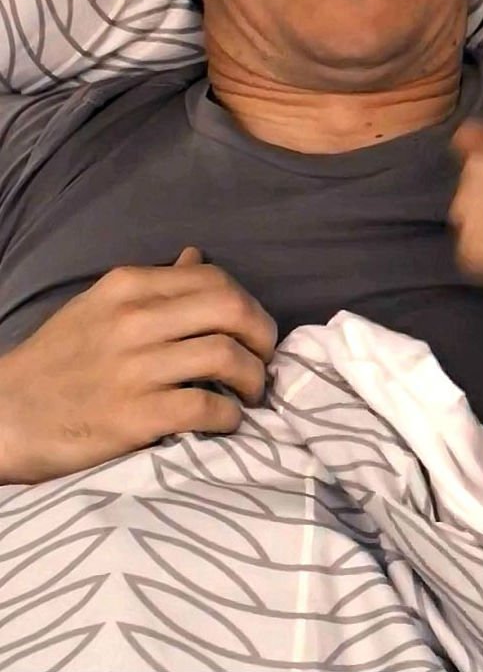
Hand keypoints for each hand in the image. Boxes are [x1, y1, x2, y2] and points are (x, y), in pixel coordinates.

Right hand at [0, 247, 276, 483]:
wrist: (3, 416)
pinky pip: (207, 406)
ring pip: (227, 356)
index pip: (215, 279)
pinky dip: (230, 415)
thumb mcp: (99, 306)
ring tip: (249, 393)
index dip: (249, 305)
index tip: (253, 329)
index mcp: (127, 286)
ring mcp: (133, 368)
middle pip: (233, 310)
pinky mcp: (133, 416)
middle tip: (263, 359)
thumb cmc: (58, 360)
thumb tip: (198, 256)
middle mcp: (133, 320)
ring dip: (253, 378)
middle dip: (263, 335)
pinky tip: (226, 420)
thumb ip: (155, 285)